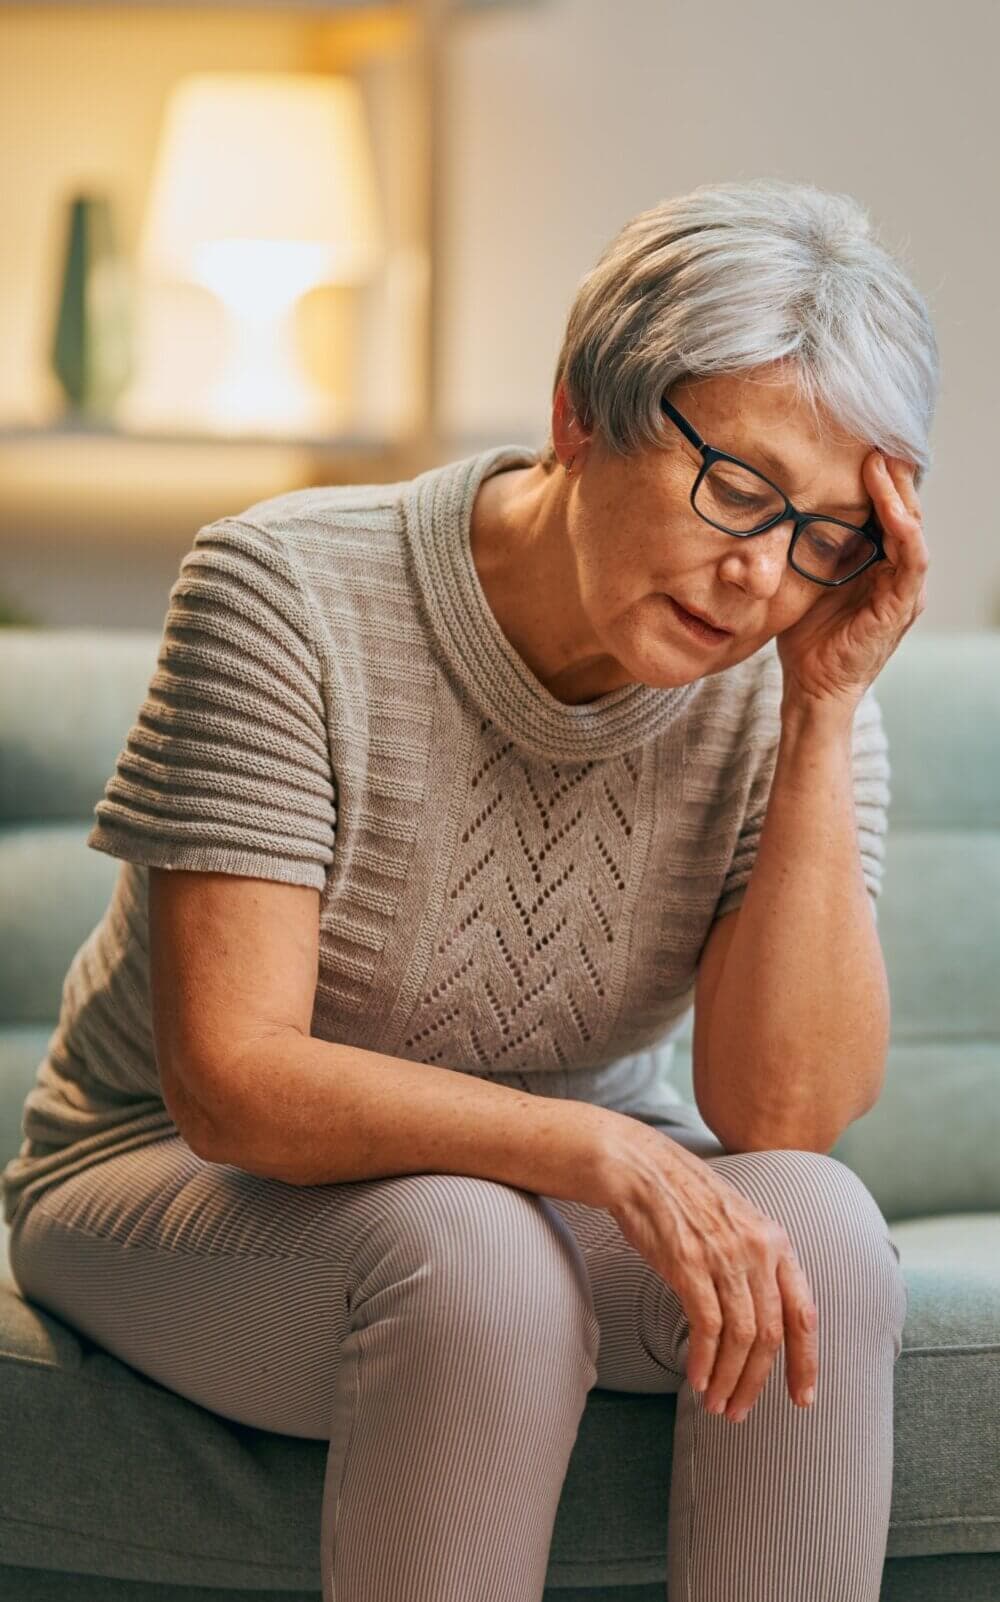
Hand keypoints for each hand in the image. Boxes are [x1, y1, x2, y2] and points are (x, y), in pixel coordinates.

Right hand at [604, 1120, 818, 1421]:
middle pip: (771, 1334)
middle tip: (742, 1411)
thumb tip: (763, 1317)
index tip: (802, 1398)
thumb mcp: (737, 1222)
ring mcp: (725, 1256)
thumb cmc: (684, 1197)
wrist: (641, 1168)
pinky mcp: (690, 1265)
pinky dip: (705, 1362)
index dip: (806, 1361)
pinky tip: (698, 1380)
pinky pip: (707, 1328)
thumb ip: (756, 1262)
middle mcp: (758, 1250)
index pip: (804, 1313)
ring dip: (731, 1380)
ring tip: (718, 1405)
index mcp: (776, 1242)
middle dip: (758, 1381)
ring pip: (742, 1337)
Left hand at [776, 452, 928, 712]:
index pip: (884, 510)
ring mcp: (904, 589)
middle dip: (891, 474)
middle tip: (874, 438)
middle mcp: (897, 572)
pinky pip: (912, 560)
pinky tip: (892, 509)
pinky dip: (905, 531)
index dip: (877, 478)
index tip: (857, 443)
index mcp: (877, 563)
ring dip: (897, 494)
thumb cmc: (805, 637)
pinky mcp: (903, 606)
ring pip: (911, 528)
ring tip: (880, 462)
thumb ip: (802, 545)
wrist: (811, 687)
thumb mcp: (802, 579)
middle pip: (903, 510)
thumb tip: (774, 506)